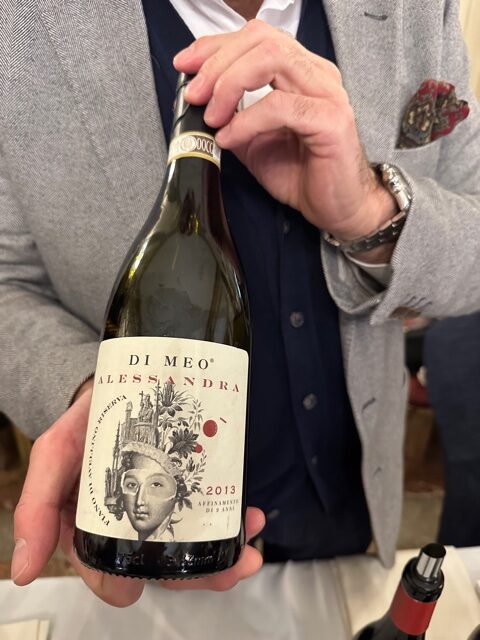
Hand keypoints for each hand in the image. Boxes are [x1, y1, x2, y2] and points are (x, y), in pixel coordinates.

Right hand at [11, 384, 264, 605]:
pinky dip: (230, 518)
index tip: (135, 589)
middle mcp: (129, 522)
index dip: (119, 583)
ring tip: (248, 552)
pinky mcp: (186, 484)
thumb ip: (37, 505)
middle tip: (227, 570)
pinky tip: (250, 515)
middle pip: (159, 563)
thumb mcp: (55, 455)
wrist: (120, 383)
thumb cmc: (85, 422)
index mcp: (92, 526)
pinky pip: (208, 510)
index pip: (105, 568)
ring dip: (220, 555)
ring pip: (189, 544)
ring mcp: (162, 504)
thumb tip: (23, 570)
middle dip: (193, 574)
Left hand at [174, 20, 396, 244]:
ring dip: (229, 83)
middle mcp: (316, 75)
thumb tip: (198, 105)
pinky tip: (230, 138)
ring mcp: (327, 94)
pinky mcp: (331, 120)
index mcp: (300, 72)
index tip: (185, 66)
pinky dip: (246, 121)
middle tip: (195, 94)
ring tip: (212, 116)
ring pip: (271, 60)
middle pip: (261, 40)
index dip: (215, 46)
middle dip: (217, 63)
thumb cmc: (303, 175)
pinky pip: (280, 106)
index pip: (256, 37)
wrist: (337, 208)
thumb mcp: (253, 142)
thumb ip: (231, 117)